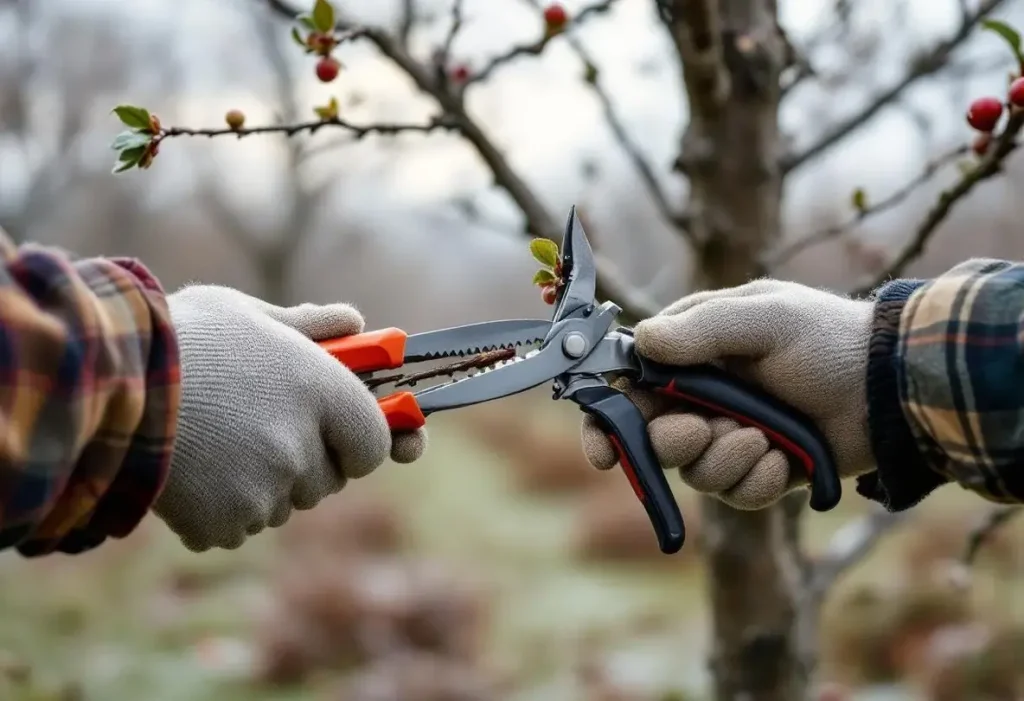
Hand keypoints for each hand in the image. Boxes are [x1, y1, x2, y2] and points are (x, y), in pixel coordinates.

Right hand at [156, 285, 425, 551]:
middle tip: (256, 427)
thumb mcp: (246, 313)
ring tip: (211, 442)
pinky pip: (237, 526)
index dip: (358, 440)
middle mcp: (301, 447)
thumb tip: (353, 321)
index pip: (376, 444)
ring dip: (260, 485)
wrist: (102, 382)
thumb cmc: (179, 337)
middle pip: (327, 480)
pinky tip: (190, 470)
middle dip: (304, 462)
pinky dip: (217, 510)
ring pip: (281, 504)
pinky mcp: (223, 524)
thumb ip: (308, 325)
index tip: (340, 434)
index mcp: (322, 392)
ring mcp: (263, 492)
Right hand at [580, 279, 874, 509]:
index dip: (608, 420)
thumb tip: (641, 341)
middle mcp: (703, 398)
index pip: (629, 388)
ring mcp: (730, 437)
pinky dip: (757, 480)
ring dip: (725, 459)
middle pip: (654, 438)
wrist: (891, 388)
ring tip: (763, 438)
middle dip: (674, 440)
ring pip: (694, 471)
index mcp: (692, 353)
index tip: (604, 451)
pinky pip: (736, 494)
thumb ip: (701, 328)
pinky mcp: (760, 471)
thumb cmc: (828, 340)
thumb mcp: (764, 318)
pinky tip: (784, 461)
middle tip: (701, 430)